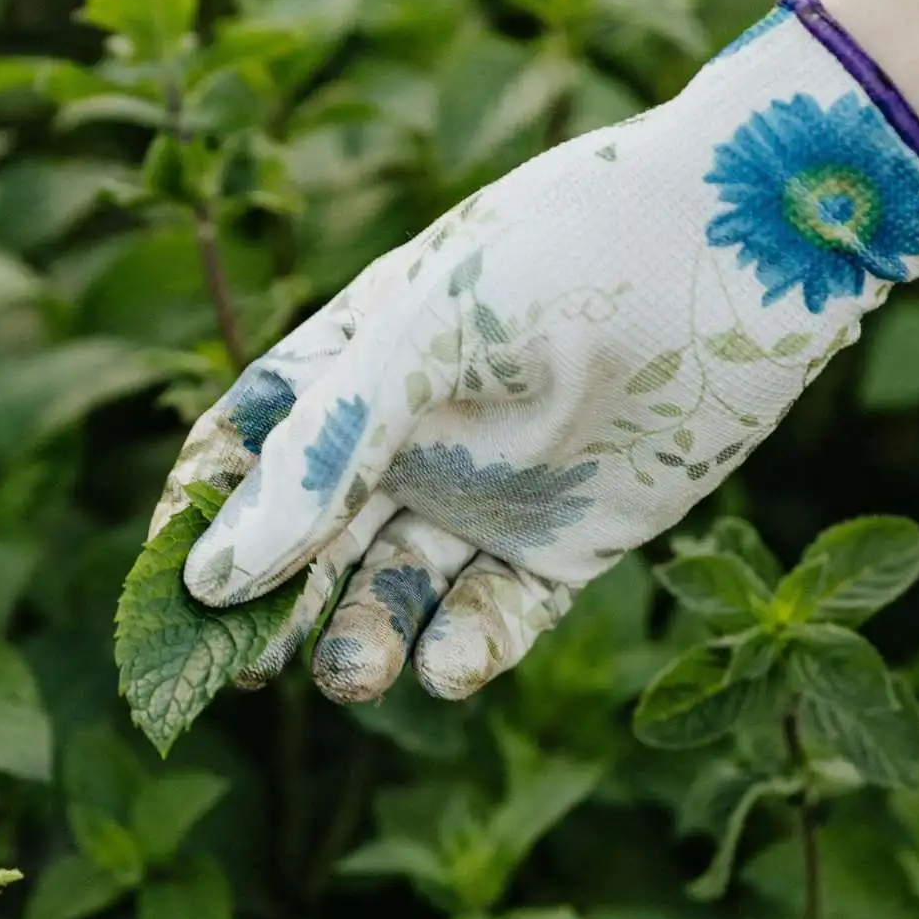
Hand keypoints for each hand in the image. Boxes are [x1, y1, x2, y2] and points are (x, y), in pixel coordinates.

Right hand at [152, 0, 918, 703]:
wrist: (742, 246)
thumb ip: (324, 458)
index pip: (244, 456)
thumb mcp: (424, 344)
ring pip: (395, 594)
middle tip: (248, 670)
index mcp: (353, 363)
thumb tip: (210, 581)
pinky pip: (497, 618)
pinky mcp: (569, 542)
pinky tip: (444, 666)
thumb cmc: (567, 255)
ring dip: (362, 640)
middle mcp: (410, 438)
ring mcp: (487, 494)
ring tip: (354, 671)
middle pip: (308, 546)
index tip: (176, 587)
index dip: (201, 522)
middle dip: (272, 611)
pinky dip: (465, 650)